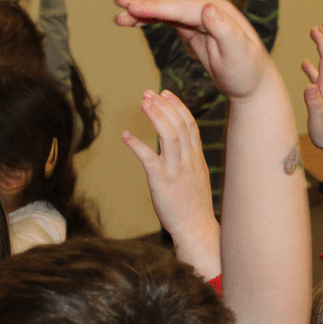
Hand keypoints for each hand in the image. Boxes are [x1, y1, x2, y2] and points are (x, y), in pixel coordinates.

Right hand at [116, 0, 270, 100]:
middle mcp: (208, 6)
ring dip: (142, 6)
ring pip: (165, 3)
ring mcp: (199, 15)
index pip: (181, 4)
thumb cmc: (247, 71)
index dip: (156, 5)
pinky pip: (166, 16)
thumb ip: (225, 30)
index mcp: (217, 10)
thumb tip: (208, 7)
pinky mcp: (193, 26)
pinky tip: (132, 22)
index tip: (132, 8)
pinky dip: (148, 17)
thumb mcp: (239, 54)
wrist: (252, 82)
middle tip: (118, 0)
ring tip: (118, 14)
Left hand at [123, 90, 220, 277]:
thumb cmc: (194, 208)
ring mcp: (177, 172)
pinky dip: (137, 145)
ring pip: (169, 136)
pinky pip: (149, 159)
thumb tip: (179, 146)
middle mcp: (188, 162)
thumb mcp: (197, 178)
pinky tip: (125, 135)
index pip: (190, 125)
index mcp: (197, 159)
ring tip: (143, 103)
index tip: (165, 93)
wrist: (196, 230)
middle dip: (164, 106)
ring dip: (155, 116)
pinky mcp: (163, 183)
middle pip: (179, 125)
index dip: (177, 106)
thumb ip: (188, 160)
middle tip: (148, 93)